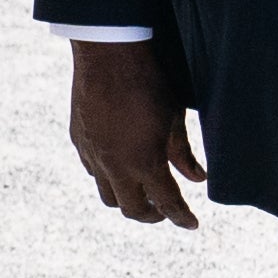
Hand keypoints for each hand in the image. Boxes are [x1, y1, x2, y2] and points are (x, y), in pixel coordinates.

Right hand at [69, 38, 204, 229]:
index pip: (168, 203)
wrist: (108, 54)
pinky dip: (109, 177)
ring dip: (127, 199)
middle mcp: (115, 166)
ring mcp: (93, 155)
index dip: (182, 217)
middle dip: (152, 215)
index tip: (192, 224)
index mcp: (144, 162)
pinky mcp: (79, 141)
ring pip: (108, 196)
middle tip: (165, 210)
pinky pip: (92, 171)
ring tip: (142, 190)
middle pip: (132, 209)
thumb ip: (183, 153)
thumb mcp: (173, 118)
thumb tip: (198, 178)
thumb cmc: (148, 82)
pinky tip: (120, 165)